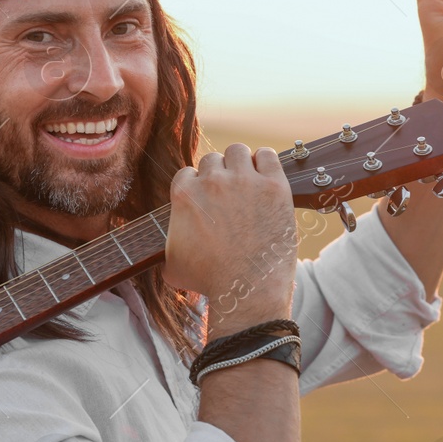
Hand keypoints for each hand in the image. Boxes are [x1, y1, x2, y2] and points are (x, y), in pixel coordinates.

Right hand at [164, 144, 297, 331]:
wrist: (246, 290)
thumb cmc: (209, 281)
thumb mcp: (173, 265)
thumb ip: (170, 246)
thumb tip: (169, 251)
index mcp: (184, 194)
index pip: (188, 173)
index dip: (200, 187)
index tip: (210, 200)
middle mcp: (212, 181)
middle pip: (213, 160)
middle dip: (220, 175)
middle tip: (231, 196)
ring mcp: (244, 180)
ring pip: (237, 151)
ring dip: (241, 163)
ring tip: (249, 182)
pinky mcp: (273, 185)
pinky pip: (268, 155)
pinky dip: (265, 161)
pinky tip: (266, 178)